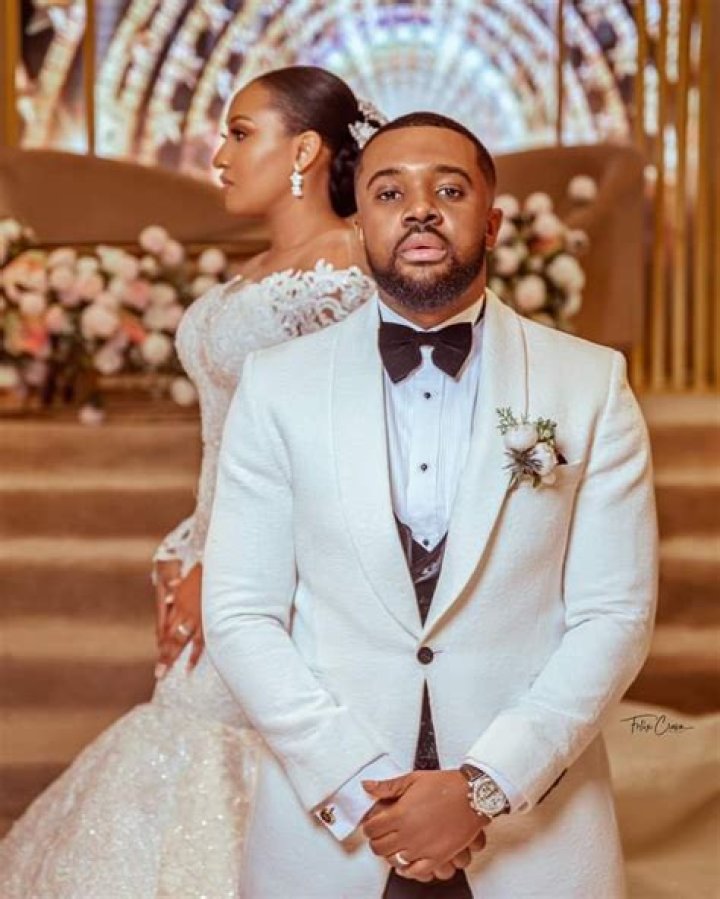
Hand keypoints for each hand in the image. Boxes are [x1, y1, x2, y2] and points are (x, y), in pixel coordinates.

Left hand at [155, 563, 202, 676]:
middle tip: (158, 673)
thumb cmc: (206, 570)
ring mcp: (194, 618)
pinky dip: (193, 655)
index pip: (166, 625)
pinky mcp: (207, 621)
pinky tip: (188, 667)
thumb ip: (178, 585)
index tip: (158, 651)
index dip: (162, 639)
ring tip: (164, 673)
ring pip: (179, 642)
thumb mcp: (189, 575)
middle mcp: (183, 613)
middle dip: (164, 656)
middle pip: (170, 638)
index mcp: (178, 603)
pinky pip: (199, 642)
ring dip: (171, 658)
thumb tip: (168, 591)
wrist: (219, 567)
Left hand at [362, 771, 487, 876]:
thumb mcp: (413, 779)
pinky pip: (416, 872)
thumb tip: (368, 786)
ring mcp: (422, 848)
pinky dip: (407, 870)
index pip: (372, 829)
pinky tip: (406, 863)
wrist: (472, 796)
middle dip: (376, 841)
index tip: (371, 824)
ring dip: (390, 854)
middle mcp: (408, 834)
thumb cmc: (446, 785)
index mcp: (400, 813)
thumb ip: (388, 786)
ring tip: (393, 846)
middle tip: (379, 835)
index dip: (369, 826)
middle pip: (380, 847)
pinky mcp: (437, 857)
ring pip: (395, 861)